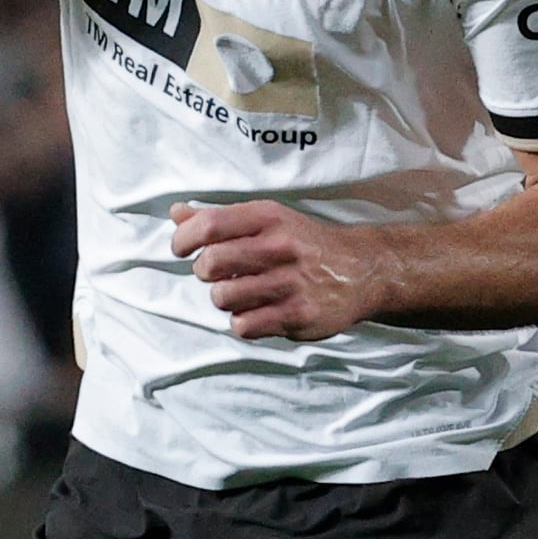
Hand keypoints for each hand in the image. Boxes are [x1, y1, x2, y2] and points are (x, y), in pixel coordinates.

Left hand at [171, 200, 382, 341]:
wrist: (362, 270)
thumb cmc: (305, 242)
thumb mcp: (269, 219)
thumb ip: (221, 218)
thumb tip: (176, 213)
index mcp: (269, 217)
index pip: (210, 224)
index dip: (183, 238)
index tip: (180, 248)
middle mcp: (279, 247)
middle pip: (210, 264)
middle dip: (205, 271)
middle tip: (218, 273)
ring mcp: (289, 283)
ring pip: (223, 298)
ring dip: (224, 298)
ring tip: (242, 293)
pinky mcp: (297, 316)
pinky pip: (243, 325)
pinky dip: (243, 322)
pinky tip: (257, 311)